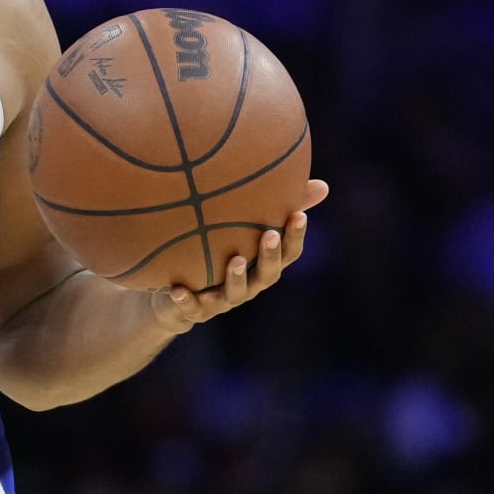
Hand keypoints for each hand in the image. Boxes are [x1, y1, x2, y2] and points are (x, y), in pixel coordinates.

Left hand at [151, 179, 327, 332]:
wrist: (173, 299)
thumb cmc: (215, 256)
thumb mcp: (239, 231)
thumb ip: (271, 208)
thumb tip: (320, 183)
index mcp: (261, 267)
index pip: (287, 254)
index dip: (295, 236)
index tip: (299, 214)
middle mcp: (247, 285)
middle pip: (267, 274)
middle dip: (269, 255)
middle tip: (270, 234)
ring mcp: (222, 300)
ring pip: (234, 294)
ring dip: (236, 278)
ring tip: (234, 260)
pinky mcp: (195, 310)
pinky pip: (192, 308)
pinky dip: (186, 300)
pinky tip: (177, 289)